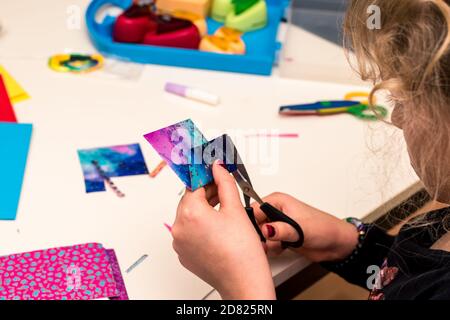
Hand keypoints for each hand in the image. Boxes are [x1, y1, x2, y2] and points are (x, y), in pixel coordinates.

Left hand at [172, 162, 275, 299]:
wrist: (243, 282)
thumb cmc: (242, 252)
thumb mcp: (235, 209)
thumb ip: (224, 183)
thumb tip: (218, 168)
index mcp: (190, 213)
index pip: (195, 185)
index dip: (207, 177)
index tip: (215, 173)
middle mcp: (179, 228)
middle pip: (189, 201)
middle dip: (206, 194)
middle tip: (223, 192)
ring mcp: (179, 243)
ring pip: (188, 217)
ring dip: (203, 210)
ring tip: (224, 212)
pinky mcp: (184, 254)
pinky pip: (188, 233)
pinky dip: (200, 227)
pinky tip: (217, 229)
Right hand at [253, 193, 358, 261]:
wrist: (335, 244)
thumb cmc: (323, 228)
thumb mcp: (301, 228)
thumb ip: (282, 230)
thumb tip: (266, 229)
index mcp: (278, 201)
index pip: (253, 210)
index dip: (252, 223)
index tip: (257, 234)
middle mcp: (276, 211)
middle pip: (254, 223)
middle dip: (260, 236)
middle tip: (269, 242)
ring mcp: (278, 224)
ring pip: (260, 235)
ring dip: (267, 244)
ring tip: (278, 245)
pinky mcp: (280, 236)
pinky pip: (267, 243)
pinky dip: (271, 248)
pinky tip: (281, 248)